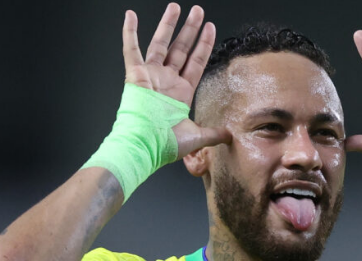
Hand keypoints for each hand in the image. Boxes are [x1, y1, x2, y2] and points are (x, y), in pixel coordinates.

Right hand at [123, 3, 229, 155]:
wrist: (145, 146)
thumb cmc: (166, 144)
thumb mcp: (197, 137)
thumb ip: (214, 133)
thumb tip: (231, 135)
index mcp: (181, 92)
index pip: (196, 62)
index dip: (204, 45)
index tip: (211, 28)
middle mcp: (167, 81)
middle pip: (181, 48)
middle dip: (190, 29)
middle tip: (198, 11)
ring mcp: (151, 76)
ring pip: (161, 44)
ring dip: (168, 24)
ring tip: (176, 7)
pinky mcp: (135, 75)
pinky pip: (131, 50)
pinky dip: (129, 32)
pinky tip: (130, 16)